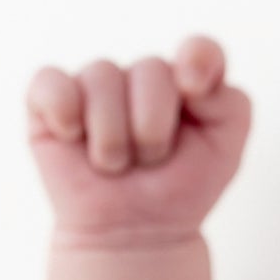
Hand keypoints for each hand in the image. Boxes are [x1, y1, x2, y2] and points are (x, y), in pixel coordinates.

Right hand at [25, 34, 251, 245]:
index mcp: (188, 80)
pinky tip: (72, 136)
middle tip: (151, 159)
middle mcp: (142, 76)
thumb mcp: (226, 148)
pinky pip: (50, 81)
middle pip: (151, 69)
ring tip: (117, 163)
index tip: (193, 91)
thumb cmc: (181, 186)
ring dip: (113, 137)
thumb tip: (187, 74)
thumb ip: (230, 102)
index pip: (199, 49)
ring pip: (102, 76)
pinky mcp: (50, 101)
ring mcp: (96, 85)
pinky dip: (63, 110)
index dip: (197, 60)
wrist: (136, 230)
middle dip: (153, 129)